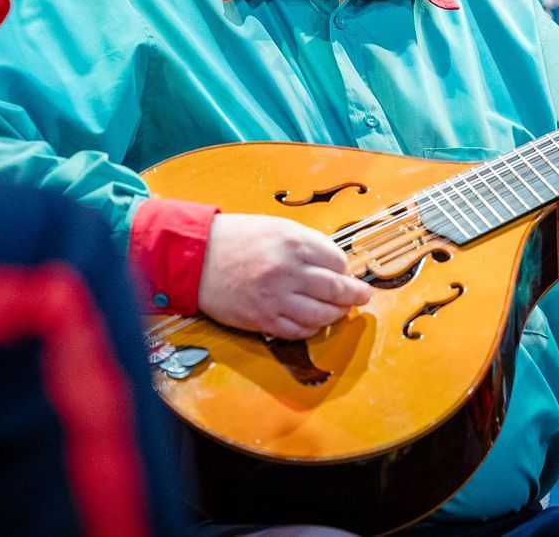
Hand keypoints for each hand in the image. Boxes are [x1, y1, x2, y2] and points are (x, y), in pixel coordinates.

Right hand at [197, 213, 373, 339]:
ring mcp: (276, 298)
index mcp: (294, 243)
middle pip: (336, 289)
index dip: (346, 269)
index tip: (347, 272)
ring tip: (341, 311)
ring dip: (337, 314)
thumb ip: (307, 243)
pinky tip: (315, 322)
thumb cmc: (236, 238)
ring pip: (322, 314)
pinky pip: (299, 331)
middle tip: (362, 296)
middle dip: (355, 295)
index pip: (337, 261)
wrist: (196, 257)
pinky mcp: (263, 320)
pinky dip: (312, 328)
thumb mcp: (276, 227)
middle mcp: (289, 271)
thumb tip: (335, 264)